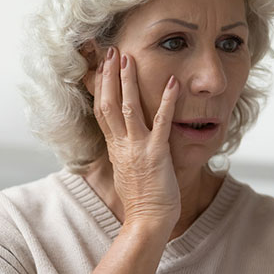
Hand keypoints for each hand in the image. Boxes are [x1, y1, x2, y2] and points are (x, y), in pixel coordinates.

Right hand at [93, 46, 181, 229]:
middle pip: (109, 103)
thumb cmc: (141, 201)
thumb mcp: (125, 171)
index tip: (101, 66)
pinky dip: (167, 102)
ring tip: (129, 58)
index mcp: (115, 147)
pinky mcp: (157, 154)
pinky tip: (173, 83)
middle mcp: (122, 144)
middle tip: (111, 51)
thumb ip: (123, 152)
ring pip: (128, 108)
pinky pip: (161, 123)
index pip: (102, 110)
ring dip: (128, 81)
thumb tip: (122, 142)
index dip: (100, 86)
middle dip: (109, 75)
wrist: (147, 222)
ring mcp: (138, 148)